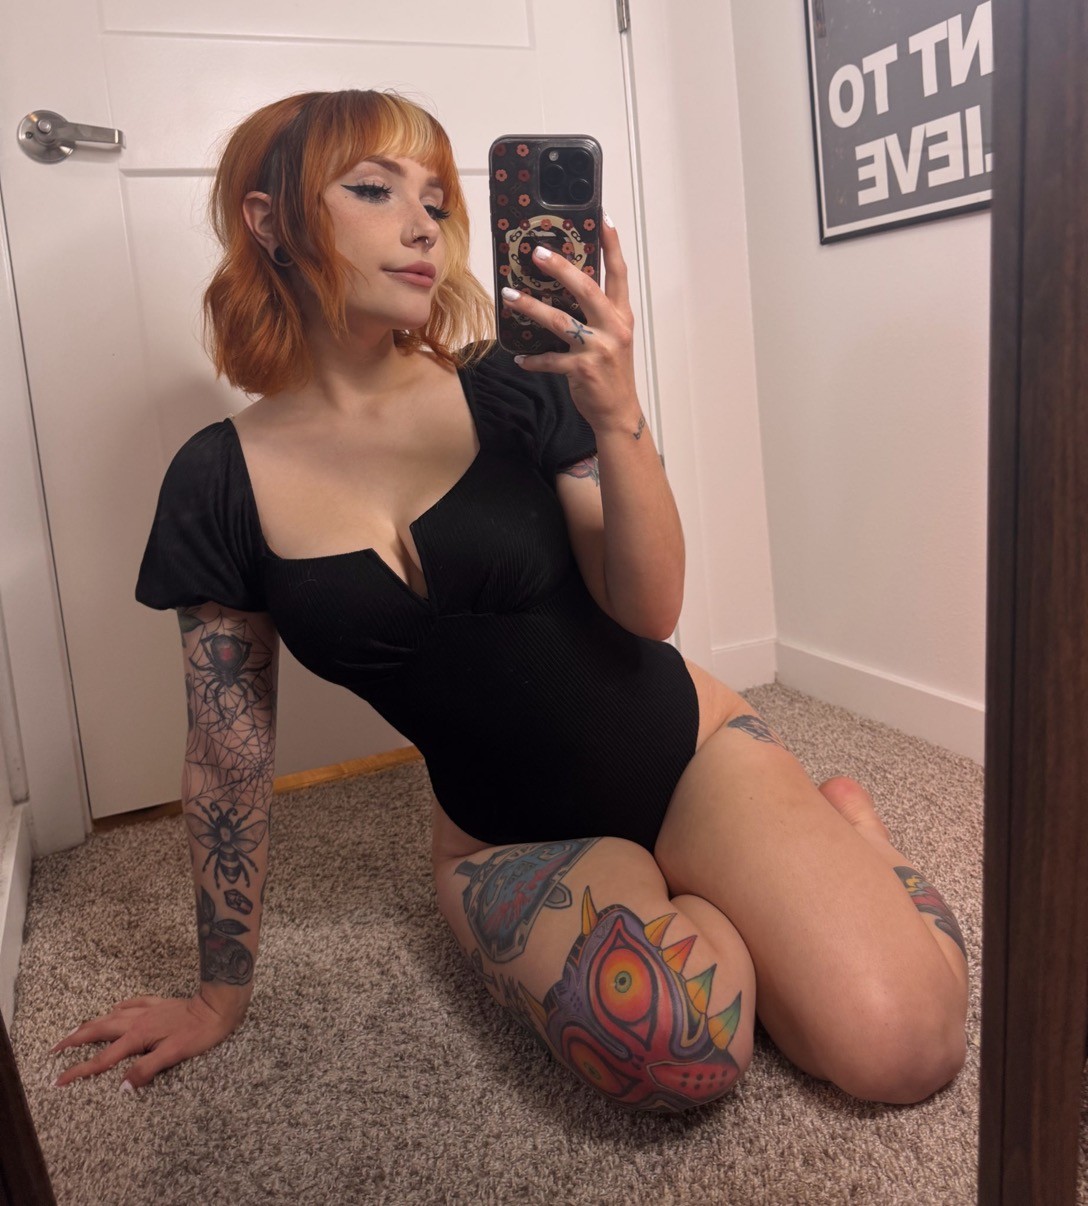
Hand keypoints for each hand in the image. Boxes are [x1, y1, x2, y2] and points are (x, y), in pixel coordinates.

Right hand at [50, 991, 243, 1090]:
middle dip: (74, 1040)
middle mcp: (137, 1021)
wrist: (218, 1005)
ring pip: (111, 1016)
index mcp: (138, 1036)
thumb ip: (146, 1069)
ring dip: (91, 1024)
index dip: (79, 1071)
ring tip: (75, 1031)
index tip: (58, 1081)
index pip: (103, 1059)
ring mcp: (147, 1010)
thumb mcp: (174, 1054)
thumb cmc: (199, 1033)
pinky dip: (118, 1009)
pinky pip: (132, 1004)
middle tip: (55, 1049)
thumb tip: (122, 1086)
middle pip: (98, 1031)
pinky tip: (115, 1009)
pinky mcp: (158, 1003)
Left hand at [503, 213, 640, 432]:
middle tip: (536, 252)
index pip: (619, 273)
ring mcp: (598, 349)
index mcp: (621, 315)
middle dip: (561, 268)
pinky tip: (520, 359)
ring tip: (509, 296)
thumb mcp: (612, 337)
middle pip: (586, 288)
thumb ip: (597, 314)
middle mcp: (613, 327)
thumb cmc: (612, 372)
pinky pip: (551, 360)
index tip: (603, 219)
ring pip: (560, 321)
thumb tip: (568, 288)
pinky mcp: (583, 370)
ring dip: (531, 307)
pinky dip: (533, 360)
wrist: (619, 412)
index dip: (612, 246)